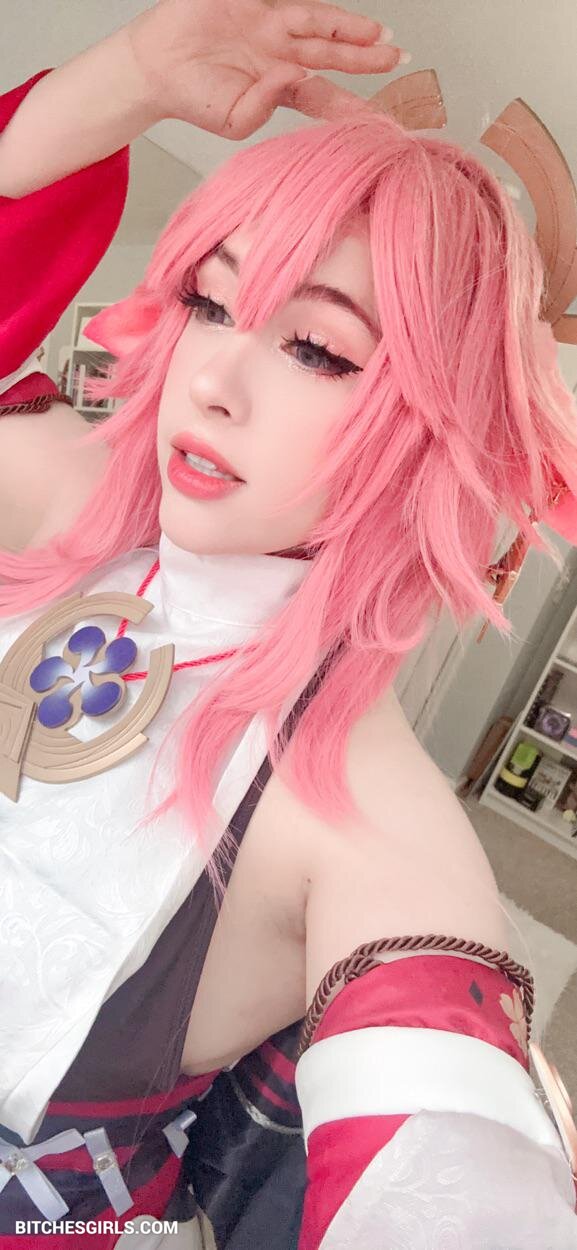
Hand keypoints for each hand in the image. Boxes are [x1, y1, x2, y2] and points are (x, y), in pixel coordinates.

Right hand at [126, 0, 406, 139]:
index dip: (351, 104)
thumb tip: (294, 75)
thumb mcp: (234, 121)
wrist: (154, 67)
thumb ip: (266, 106)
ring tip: (380, 33)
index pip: (324, 95)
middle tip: (397, 57)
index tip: (380, 117)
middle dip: (365, 57)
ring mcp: (268, 22)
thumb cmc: (193, 98)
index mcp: (282, 85)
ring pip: (317, 21)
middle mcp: (282, 51)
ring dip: (349, 27)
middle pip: (332, 53)